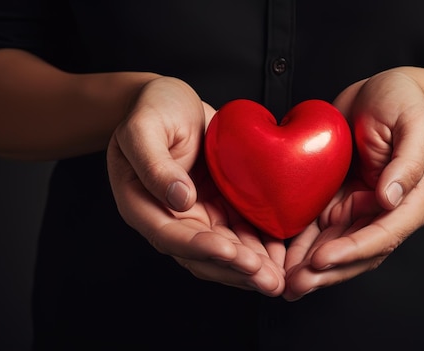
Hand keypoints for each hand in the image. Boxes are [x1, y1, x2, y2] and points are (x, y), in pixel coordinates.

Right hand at [107, 77, 284, 295]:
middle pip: (202, 255)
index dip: (202, 249)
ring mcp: (196, 215)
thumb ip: (154, 164)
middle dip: (236, 271)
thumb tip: (179, 200)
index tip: (233, 254)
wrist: (171, 100)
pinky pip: (239, 232)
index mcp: (142, 205)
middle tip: (268, 280)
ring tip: (279, 279)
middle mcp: (170, 218)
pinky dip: (259, 246)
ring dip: (251, 268)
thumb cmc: (153, 108)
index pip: (172, 237)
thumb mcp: (144, 128)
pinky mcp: (218, 206)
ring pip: (224, 251)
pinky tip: (281, 255)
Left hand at [283, 70, 423, 300]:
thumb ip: (407, 164)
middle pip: (358, 253)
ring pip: (336, 248)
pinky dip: (302, 245)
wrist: (380, 91)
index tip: (320, 259)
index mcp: (412, 200)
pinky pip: (320, 229)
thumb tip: (390, 200)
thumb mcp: (415, 126)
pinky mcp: (340, 200)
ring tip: (284, 284)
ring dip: (312, 269)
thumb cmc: (404, 102)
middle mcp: (386, 212)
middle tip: (294, 287)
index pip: (383, 235)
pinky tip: (281, 258)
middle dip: (326, 273)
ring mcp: (361, 209)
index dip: (351, 251)